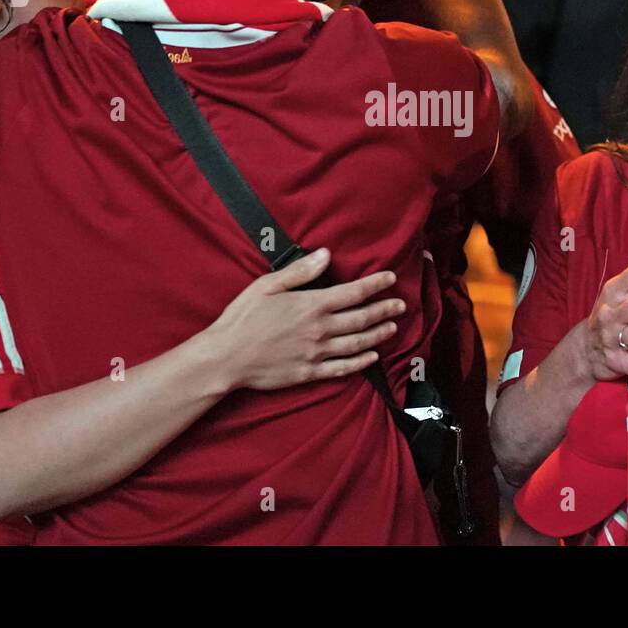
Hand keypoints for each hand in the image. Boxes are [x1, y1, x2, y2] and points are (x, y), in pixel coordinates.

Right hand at [207, 249, 403, 391]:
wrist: (226, 357)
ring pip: (357, 343)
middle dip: (384, 310)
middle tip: (401, 306)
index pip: (353, 292)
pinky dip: (361, 363)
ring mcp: (316, 353)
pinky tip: (372, 358)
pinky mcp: (309, 373)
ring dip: (378, 334)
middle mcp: (319, 330)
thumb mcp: (267, 285)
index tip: (391, 278)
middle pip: (361, 318)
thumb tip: (326, 254)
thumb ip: (300, 271)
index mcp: (311, 305)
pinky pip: (342, 368)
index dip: (375, 284)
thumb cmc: (242, 318)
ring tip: (392, 327)